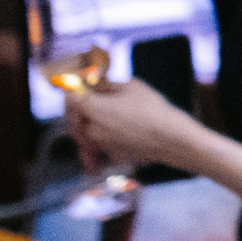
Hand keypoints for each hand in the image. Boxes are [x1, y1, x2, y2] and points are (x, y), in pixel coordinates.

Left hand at [65, 80, 197, 171]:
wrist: (170, 138)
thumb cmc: (153, 108)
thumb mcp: (131, 86)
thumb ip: (108, 85)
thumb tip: (96, 83)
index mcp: (92, 108)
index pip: (70, 99)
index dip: (72, 91)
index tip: (77, 87)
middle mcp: (91, 129)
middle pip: (73, 120)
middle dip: (75, 111)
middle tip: (84, 102)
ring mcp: (100, 145)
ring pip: (83, 136)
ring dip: (84, 127)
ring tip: (94, 119)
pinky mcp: (110, 157)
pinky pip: (96, 150)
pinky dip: (95, 145)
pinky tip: (102, 139)